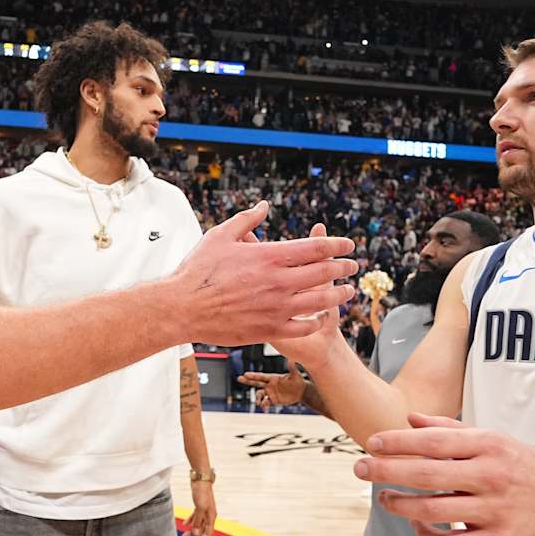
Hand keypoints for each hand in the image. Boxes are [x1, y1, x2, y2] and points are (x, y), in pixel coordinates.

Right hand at [168, 204, 355, 345]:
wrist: (182, 308)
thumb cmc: (198, 270)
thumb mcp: (220, 235)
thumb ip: (247, 219)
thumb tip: (264, 205)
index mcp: (270, 256)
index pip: (316, 248)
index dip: (337, 245)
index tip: (348, 245)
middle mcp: (278, 282)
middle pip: (324, 273)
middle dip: (343, 268)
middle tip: (352, 266)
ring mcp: (277, 308)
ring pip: (320, 301)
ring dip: (338, 295)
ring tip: (347, 291)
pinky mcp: (270, 330)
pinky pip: (304, 326)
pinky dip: (317, 320)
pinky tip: (322, 316)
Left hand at [182, 479, 217, 535]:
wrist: (200, 478)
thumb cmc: (201, 492)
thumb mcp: (199, 507)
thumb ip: (198, 520)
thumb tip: (195, 533)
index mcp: (211, 516)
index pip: (207, 533)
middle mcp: (209, 515)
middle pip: (203, 531)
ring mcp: (204, 510)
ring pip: (198, 525)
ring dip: (192, 532)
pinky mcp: (199, 505)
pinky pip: (195, 517)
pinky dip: (190, 521)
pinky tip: (184, 525)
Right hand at [238, 361, 306, 407]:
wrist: (301, 392)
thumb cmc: (298, 381)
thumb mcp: (295, 375)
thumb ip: (292, 368)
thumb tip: (292, 359)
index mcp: (273, 377)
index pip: (261, 376)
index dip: (254, 375)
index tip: (245, 374)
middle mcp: (269, 384)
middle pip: (256, 382)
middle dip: (247, 381)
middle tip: (239, 378)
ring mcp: (270, 392)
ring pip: (260, 395)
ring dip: (257, 398)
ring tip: (258, 403)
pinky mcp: (273, 400)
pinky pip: (265, 403)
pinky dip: (264, 406)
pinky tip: (264, 409)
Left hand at [355, 413, 534, 535]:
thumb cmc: (520, 464)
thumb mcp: (490, 438)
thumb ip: (448, 429)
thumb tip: (408, 419)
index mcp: (487, 445)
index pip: (433, 441)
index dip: (398, 442)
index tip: (371, 442)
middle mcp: (491, 475)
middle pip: (427, 474)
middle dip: (387, 470)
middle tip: (360, 467)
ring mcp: (496, 510)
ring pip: (435, 510)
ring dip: (401, 505)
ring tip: (384, 499)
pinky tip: (417, 526)